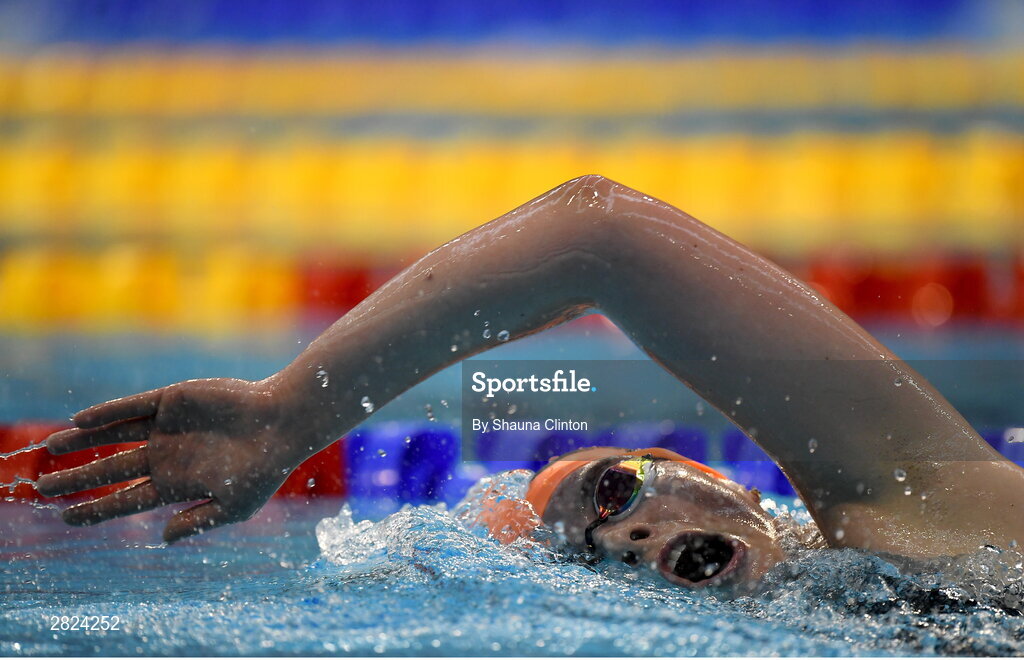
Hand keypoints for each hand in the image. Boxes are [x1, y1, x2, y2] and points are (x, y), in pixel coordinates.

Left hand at [37, 378, 300, 542]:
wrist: (282, 422)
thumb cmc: (265, 469)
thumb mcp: (234, 506)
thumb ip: (197, 520)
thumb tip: (161, 539)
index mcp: (177, 483)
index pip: (126, 499)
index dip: (96, 509)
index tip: (66, 519)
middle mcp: (166, 455)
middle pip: (112, 469)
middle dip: (78, 478)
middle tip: (43, 487)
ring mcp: (167, 427)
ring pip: (115, 435)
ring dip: (84, 441)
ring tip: (50, 447)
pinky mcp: (172, 400)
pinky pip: (133, 406)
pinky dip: (108, 412)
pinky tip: (81, 420)